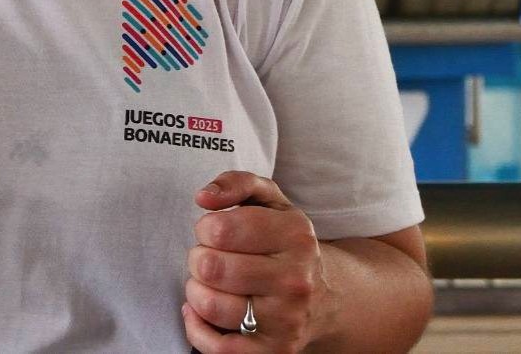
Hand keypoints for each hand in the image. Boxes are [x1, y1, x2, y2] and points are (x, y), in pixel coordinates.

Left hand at [183, 171, 335, 353]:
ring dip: (196, 291)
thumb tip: (204, 197)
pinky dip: (197, 327)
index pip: (220, 228)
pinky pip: (217, 347)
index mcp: (295, 235)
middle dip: (198, 259)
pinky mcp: (274, 352)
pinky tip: (201, 311)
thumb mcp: (269, 201)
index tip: (214, 231)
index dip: (205, 228)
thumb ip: (236, 183)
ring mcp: (286, 320)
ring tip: (210, 283)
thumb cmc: (282, 242)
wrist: (324, 297)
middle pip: (210, 267)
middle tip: (210, 258)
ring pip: (210, 305)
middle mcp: (295, 279)